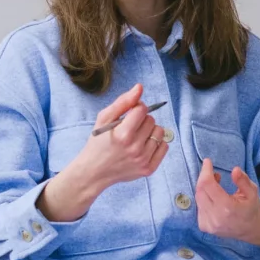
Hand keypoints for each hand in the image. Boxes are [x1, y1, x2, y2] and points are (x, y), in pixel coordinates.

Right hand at [37, 84, 167, 221]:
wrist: (94, 172)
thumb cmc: (98, 143)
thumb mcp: (104, 119)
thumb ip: (123, 102)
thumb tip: (139, 88)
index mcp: (123, 134)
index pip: (142, 109)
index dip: (136, 109)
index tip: (129, 115)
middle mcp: (135, 148)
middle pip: (151, 120)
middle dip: (142, 121)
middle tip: (130, 129)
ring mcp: (143, 160)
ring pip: (159, 132)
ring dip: (150, 131)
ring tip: (137, 137)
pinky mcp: (149, 169)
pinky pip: (164, 147)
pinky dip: (156, 144)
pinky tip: (143, 146)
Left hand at [195, 158, 259, 243]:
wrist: (251, 229)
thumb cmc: (252, 208)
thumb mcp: (253, 192)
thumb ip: (243, 181)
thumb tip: (235, 170)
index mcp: (227, 208)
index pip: (207, 185)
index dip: (205, 171)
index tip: (207, 162)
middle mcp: (215, 217)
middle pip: (200, 191)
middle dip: (203, 178)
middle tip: (212, 172)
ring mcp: (208, 224)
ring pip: (198, 199)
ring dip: (203, 188)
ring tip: (215, 183)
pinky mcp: (205, 227)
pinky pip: (199, 207)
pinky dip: (203, 198)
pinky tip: (213, 196)